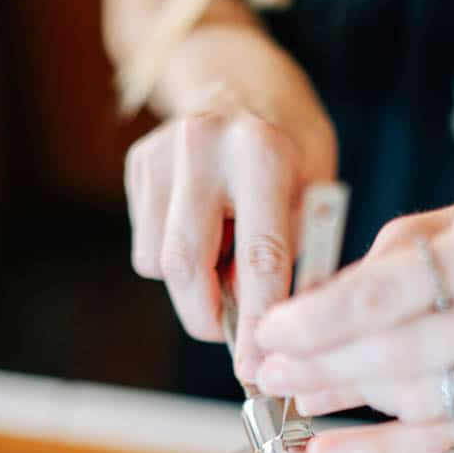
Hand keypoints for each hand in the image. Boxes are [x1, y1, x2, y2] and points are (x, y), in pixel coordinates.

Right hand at [124, 25, 335, 382]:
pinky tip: (203, 230)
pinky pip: (147, 247)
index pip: (260, 258)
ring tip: (226, 255)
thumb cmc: (291, 148)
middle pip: (187, 267)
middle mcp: (204, 145)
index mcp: (263, 151)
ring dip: (195, 286)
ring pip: (160, 264)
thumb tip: (263, 327)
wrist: (242, 81)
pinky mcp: (138, 165)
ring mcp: (162, 153)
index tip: (255, 371)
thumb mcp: (315, 192)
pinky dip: (174, 260)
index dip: (257, 325)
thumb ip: (292, 255)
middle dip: (208, 319)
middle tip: (230, 337)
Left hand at [255, 199, 453, 452]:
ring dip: (347, 403)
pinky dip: (379, 451)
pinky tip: (329, 451)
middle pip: (399, 355)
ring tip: (298, 395)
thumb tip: (305, 319)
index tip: (271, 334)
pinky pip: (442, 438)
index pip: (388, 294)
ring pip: (418, 401)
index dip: (319, 321)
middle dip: (322, 367)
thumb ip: (376, 269)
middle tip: (269, 373)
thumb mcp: (444, 228)